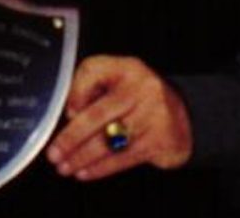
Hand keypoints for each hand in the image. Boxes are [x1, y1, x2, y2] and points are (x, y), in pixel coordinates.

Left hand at [46, 55, 191, 180]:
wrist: (185, 117)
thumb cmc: (141, 98)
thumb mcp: (120, 81)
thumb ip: (93, 87)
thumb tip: (69, 112)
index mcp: (127, 67)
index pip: (94, 70)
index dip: (75, 92)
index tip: (65, 111)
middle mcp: (141, 88)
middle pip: (97, 114)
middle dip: (71, 137)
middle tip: (54, 152)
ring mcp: (152, 115)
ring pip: (107, 141)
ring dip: (81, 157)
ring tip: (65, 166)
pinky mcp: (159, 141)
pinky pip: (122, 158)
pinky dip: (99, 168)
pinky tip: (85, 171)